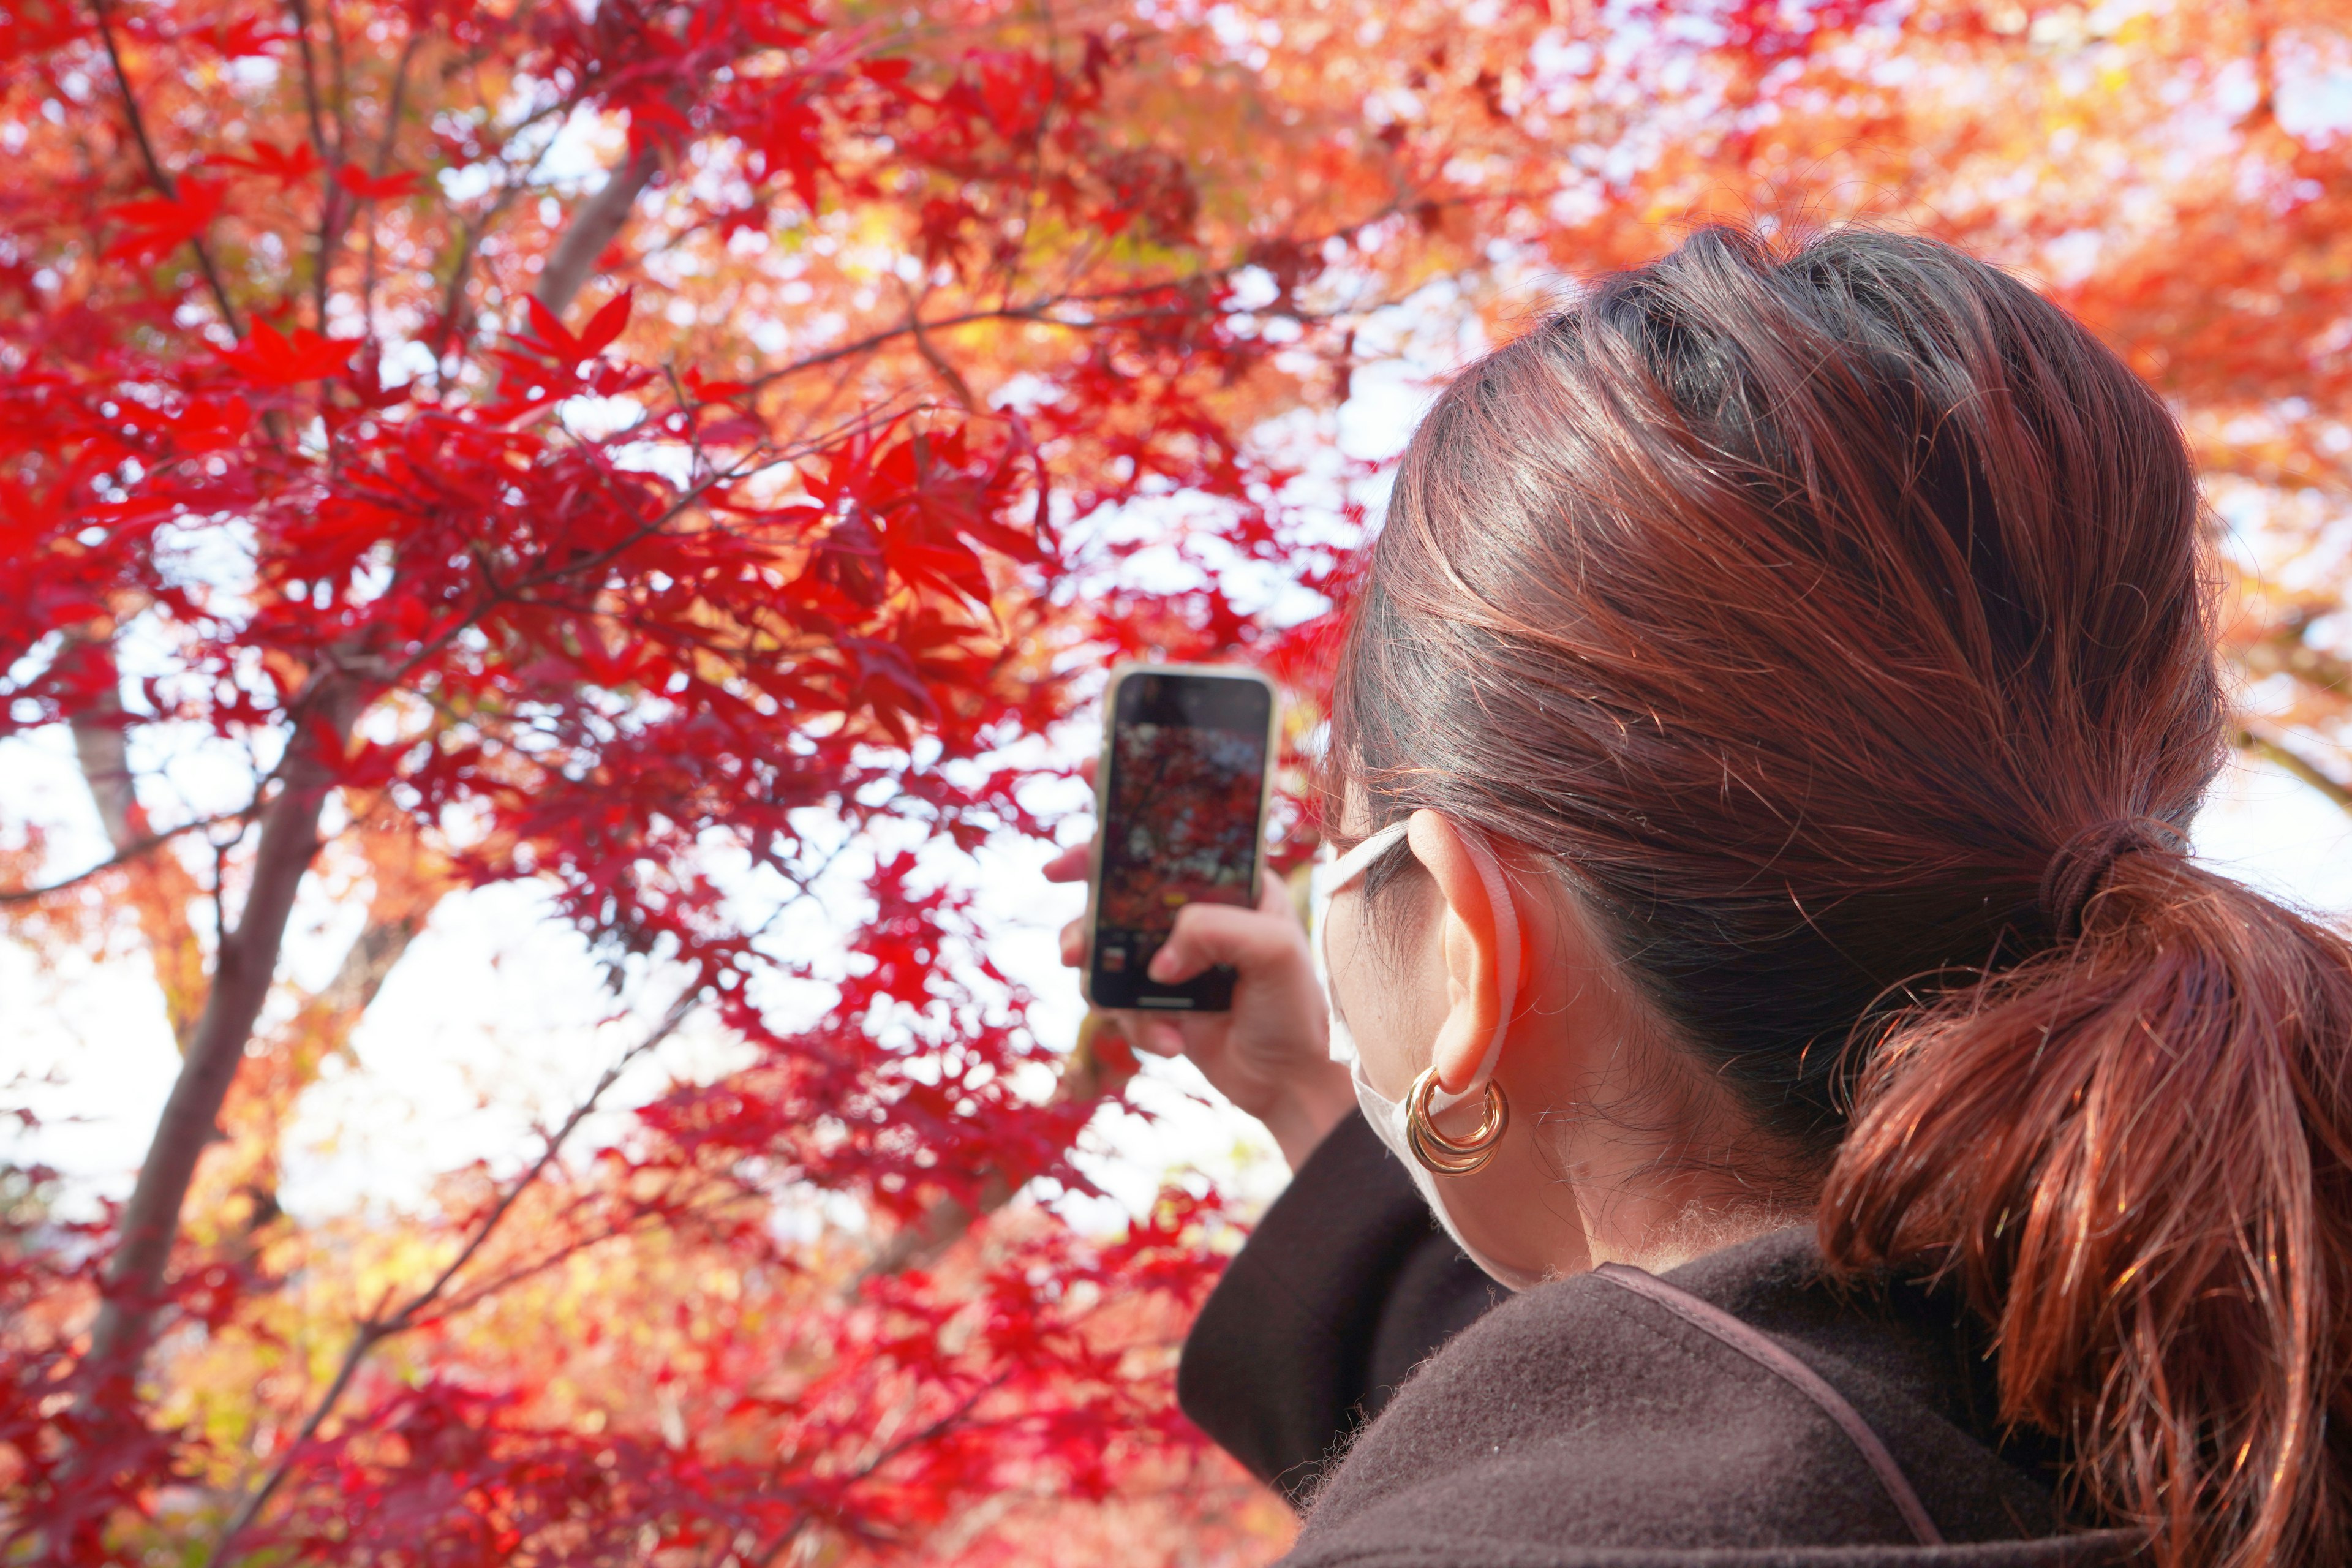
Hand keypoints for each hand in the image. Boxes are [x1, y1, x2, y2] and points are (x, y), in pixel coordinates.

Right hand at [1046, 837, 1356, 1170]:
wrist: (1293, 1082)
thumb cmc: (1296, 1009)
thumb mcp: (1273, 951)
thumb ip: (1214, 930)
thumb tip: (1158, 961)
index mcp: (1229, 888)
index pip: (1160, 855)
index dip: (1107, 852)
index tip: (1065, 867)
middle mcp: (1196, 919)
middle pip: (1116, 906)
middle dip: (1086, 930)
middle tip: (1073, 950)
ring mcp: (1175, 963)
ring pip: (1107, 960)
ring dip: (1106, 987)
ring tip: (1125, 1010)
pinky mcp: (1160, 1004)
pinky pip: (1120, 1007)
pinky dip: (1137, 1028)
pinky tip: (1173, 1044)